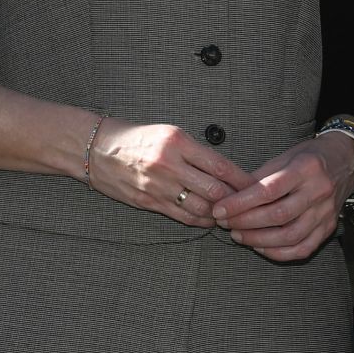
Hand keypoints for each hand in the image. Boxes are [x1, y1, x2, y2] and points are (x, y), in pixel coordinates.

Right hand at [87, 117, 251, 227]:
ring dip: (219, 214)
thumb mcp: (168, 132)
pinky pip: (182, 216)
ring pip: (201, 207)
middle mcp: (168, 163)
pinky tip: (208, 219)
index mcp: (177, 141)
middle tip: (248, 205)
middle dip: (235, 201)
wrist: (95, 148)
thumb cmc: (136, 137)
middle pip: (214, 190)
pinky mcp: (147, 201)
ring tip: (230, 214)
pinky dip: (200, 220)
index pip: (220, 165)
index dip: (242, 180)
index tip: (257, 186)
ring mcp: (157, 185)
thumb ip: (195, 151)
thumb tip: (226, 171)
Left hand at [209, 133, 353, 261]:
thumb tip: (230, 196)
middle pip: (279, 215)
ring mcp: (326, 212)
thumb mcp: (284, 157)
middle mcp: (319, 191)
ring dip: (259, 240)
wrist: (346, 161)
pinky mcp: (329, 227)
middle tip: (224, 223)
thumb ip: (259, 177)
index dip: (241, 203)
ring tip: (238, 235)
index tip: (220, 209)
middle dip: (246, 222)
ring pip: (290, 236)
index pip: (269, 190)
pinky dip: (279, 253)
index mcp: (306, 168)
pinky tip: (260, 247)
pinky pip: (303, 248)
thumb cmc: (309, 157)